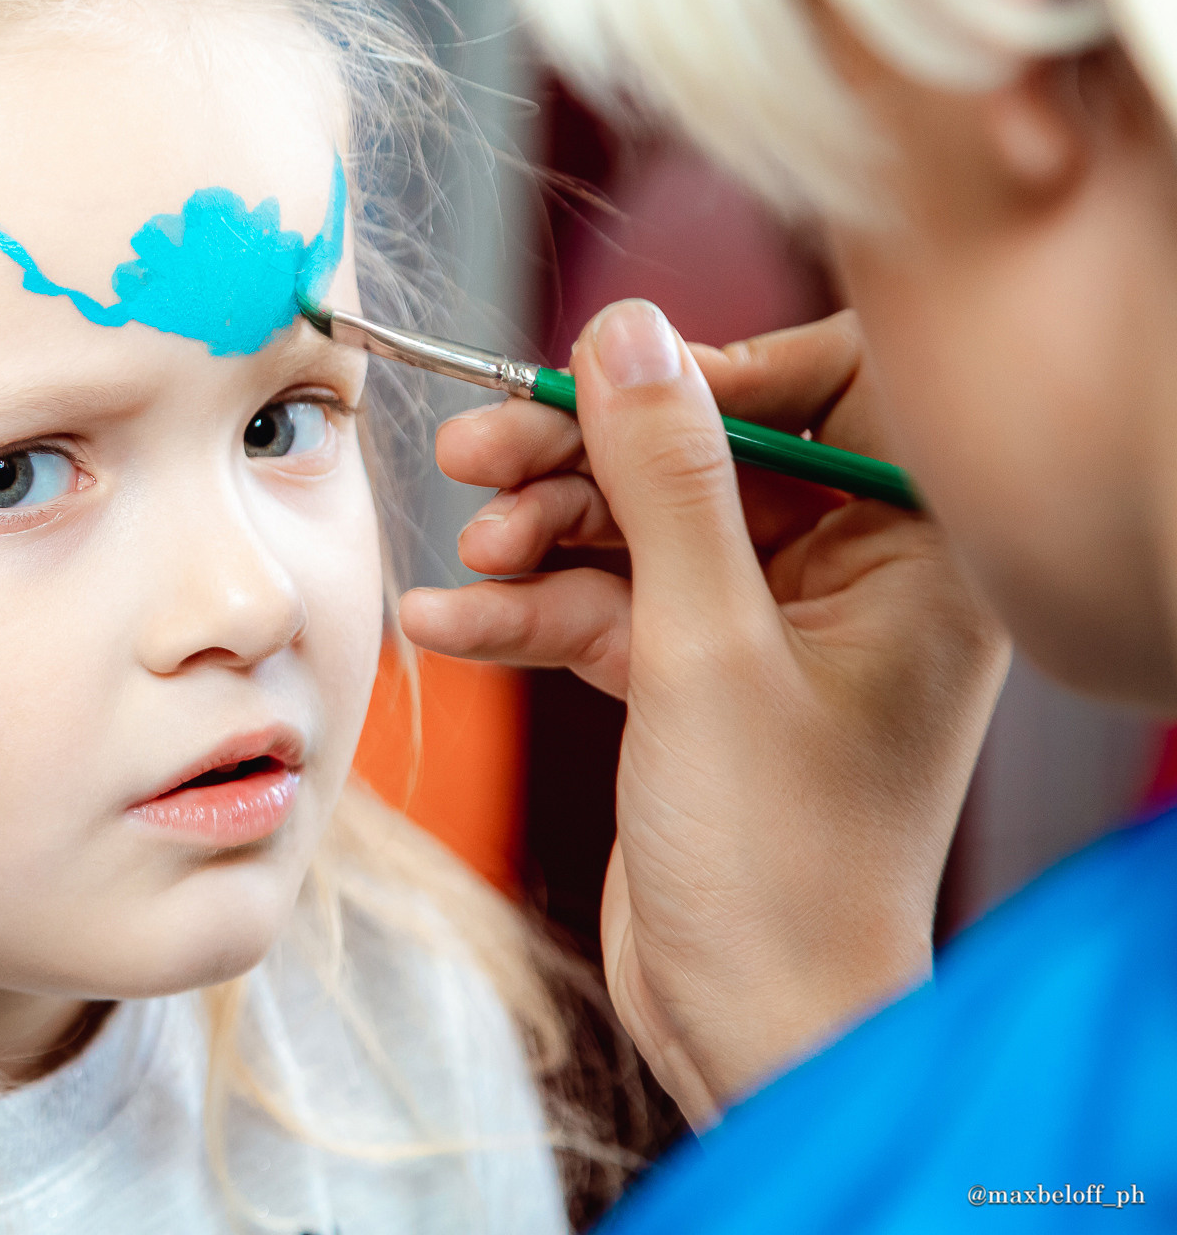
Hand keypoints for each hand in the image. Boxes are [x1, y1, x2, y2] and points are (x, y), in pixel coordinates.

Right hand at [397, 303, 1006, 1124]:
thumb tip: (628, 332)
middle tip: (478, 448)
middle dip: (583, 453)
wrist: (748, 1028)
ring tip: (469, 553)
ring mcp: (765, 629)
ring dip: (540, 530)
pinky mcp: (692, 680)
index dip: (718, 366)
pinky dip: (525, 611)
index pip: (835, 384)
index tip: (608, 381)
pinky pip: (601, 604)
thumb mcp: (705, 647)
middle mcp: (848, 577)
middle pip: (703, 449)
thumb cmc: (779, 863)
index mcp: (913, 554)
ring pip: (636, 523)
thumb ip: (665, 478)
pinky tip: (447, 624)